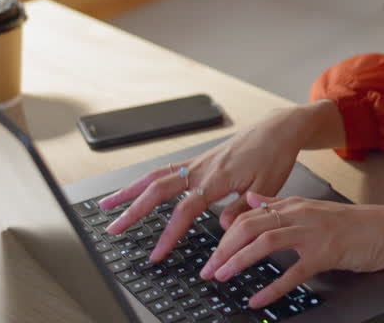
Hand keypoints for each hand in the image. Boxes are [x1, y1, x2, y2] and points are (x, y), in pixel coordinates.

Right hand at [97, 108, 305, 261]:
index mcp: (217, 178)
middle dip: (133, 210)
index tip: (157, 253)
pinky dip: (145, 180)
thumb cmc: (274, 156)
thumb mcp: (267, 187)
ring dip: (129, 191)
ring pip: (155, 176)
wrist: (276, 130)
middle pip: (158, 189)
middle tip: (113, 229)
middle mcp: (201, 168)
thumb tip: (223, 228)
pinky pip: (165, 170)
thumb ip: (243, 208)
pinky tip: (133, 189)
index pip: (185, 209)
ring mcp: (196, 162)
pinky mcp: (197, 160)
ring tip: (107, 205)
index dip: (169, 233)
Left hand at [201, 192, 383, 309]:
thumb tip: (253, 200)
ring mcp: (312, 233)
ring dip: (239, 261)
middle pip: (249, 226)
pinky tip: (258, 299)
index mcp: (293, 205)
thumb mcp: (312, 208)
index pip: (248, 215)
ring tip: (223, 277)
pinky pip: (293, 272)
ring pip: (265, 243)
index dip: (224, 235)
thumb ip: (280, 205)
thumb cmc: (353, 224)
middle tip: (208, 269)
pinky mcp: (326, 254)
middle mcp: (299, 215)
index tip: (211, 254)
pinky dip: (272, 287)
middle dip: (223, 249)